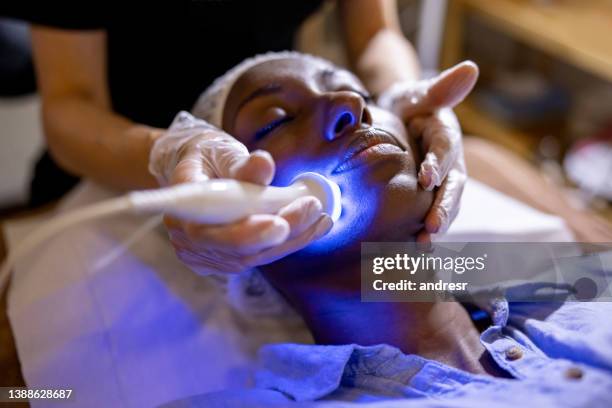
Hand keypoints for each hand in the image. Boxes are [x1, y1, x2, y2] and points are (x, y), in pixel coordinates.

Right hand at [150, 111, 332, 274]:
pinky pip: (258, 257)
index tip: (279, 224)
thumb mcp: (221, 150)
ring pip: (252, 257)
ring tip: (320, 217)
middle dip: (281, 234)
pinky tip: (312, 226)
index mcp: (180, 208)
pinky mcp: (222, 259)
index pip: (207, 231)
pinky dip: (288, 242)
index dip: (244, 233)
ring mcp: (203, 254)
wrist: (195, 170)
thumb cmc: (207, 157)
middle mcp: (186, 239)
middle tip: (313, 210)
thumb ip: (241, 163)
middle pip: (236, 250)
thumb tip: (264, 164)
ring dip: (292, 239)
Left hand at [377, 61, 478, 241]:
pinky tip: (413, 249)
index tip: (427, 179)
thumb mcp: (420, 93)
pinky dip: (427, 230)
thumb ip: (440, 87)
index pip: (447, 149)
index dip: (439, 163)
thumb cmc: (408, 104)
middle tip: (430, 229)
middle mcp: (451, 162)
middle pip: (453, 187)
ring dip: (437, 226)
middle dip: (443, 208)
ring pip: (447, 205)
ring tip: (423, 245)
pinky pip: (433, 213)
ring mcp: (443, 181)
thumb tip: (471, 68)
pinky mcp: (430, 195)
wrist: (399, 120)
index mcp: (447, 135)